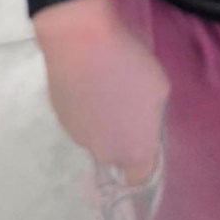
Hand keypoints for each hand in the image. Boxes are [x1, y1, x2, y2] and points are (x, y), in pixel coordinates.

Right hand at [34, 0, 169, 185]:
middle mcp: (104, 151)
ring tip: (106, 85)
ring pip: (97, 134)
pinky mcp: (60, 117)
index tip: (147, 145)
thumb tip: (139, 125)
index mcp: (133, 149)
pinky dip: (85, 106)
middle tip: (128, 102)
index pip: (140, 178)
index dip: (145, 165)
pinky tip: (88, 80)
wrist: (81, 42)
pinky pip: (80, 118)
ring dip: (103, 120)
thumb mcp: (159, 88)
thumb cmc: (128, 64)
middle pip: (118, 153)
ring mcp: (78, 136)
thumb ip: (153, 117)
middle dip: (124, 135)